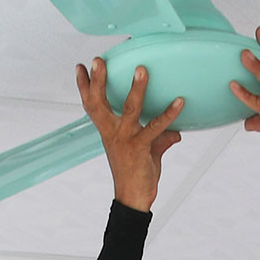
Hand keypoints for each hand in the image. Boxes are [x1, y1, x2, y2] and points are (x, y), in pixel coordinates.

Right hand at [78, 57, 183, 210]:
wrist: (133, 199)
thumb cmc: (135, 175)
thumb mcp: (147, 152)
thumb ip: (160, 138)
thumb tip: (175, 133)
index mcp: (108, 131)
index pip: (91, 106)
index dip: (84, 87)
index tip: (80, 67)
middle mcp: (113, 133)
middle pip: (99, 103)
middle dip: (97, 81)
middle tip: (97, 61)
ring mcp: (126, 139)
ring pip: (129, 109)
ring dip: (136, 88)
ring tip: (141, 69)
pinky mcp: (140, 148)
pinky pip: (157, 127)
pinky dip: (169, 114)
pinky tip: (179, 102)